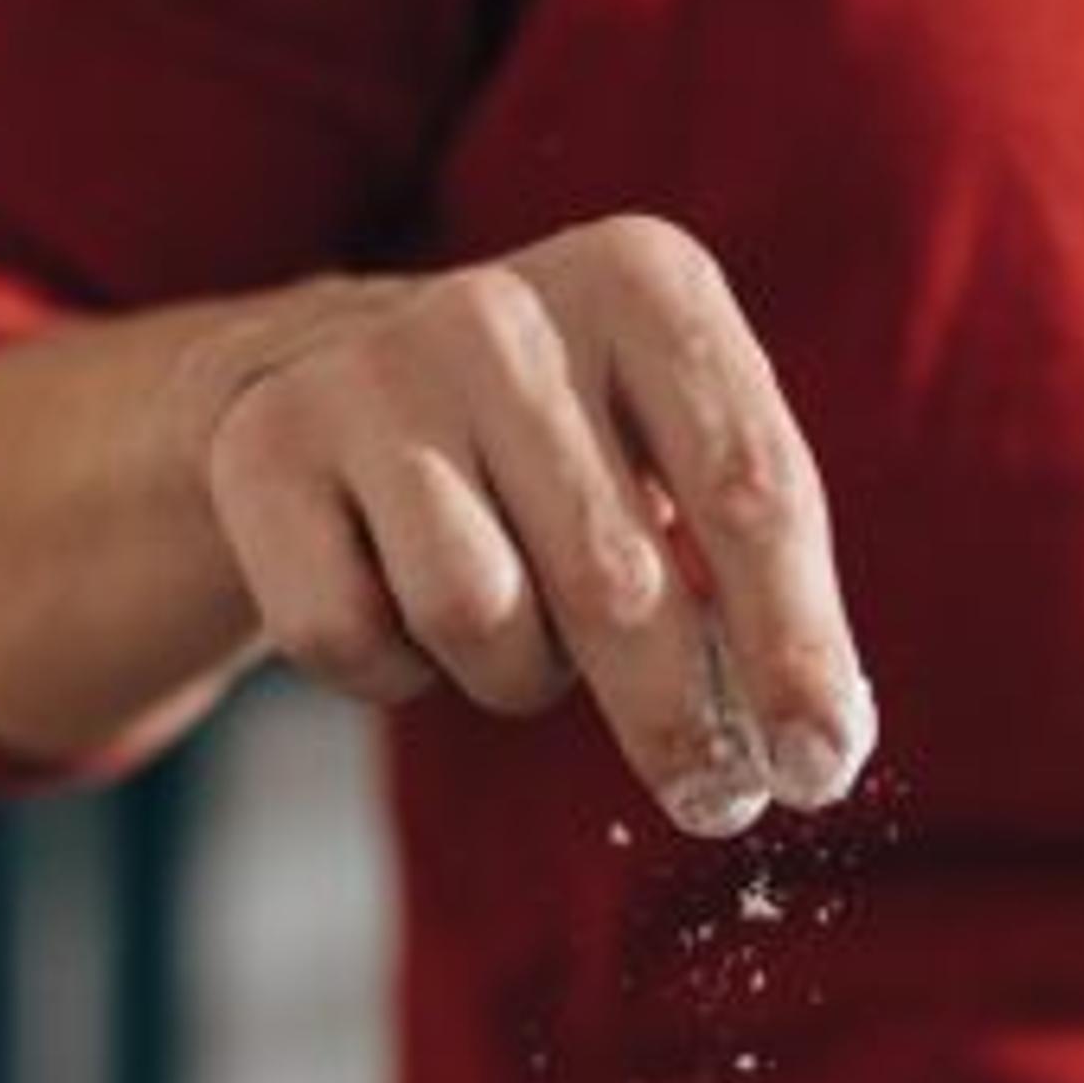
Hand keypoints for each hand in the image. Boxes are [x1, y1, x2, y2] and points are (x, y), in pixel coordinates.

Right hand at [198, 214, 870, 836]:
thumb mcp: (675, 461)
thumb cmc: (560, 451)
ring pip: (481, 621)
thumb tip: (812, 737)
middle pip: (621, 586)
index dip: (796, 648)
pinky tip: (395, 598)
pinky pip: (356, 640)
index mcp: (645, 283)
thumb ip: (752, 577)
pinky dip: (393, 671)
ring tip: (515, 622)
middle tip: (711, 799)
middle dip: (677, 722)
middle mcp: (506, 309)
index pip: (752, 491)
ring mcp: (374, 369)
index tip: (819, 764)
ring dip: (517, 674)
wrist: (326, 376)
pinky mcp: (264, 444)